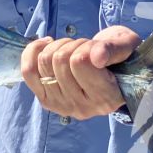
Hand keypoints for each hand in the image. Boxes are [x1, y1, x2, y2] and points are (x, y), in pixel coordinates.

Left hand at [21, 26, 141, 119]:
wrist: (111, 70)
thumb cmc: (119, 55)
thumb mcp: (124, 45)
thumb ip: (113, 50)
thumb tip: (97, 57)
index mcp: (106, 98)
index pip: (80, 62)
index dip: (86, 46)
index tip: (97, 48)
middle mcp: (82, 108)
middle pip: (59, 60)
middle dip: (72, 44)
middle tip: (85, 47)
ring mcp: (61, 106)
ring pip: (44, 62)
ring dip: (57, 46)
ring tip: (72, 50)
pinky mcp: (46, 101)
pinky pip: (28, 72)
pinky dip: (33, 51)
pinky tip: (47, 44)